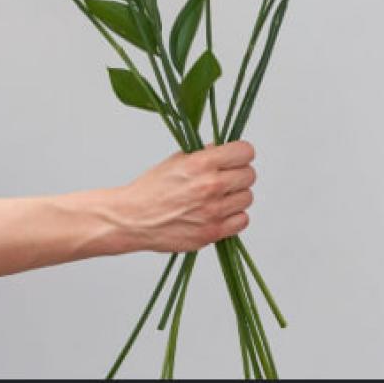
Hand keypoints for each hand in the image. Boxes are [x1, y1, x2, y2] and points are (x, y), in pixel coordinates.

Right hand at [113, 141, 255, 252]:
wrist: (133, 218)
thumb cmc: (151, 189)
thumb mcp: (177, 160)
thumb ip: (205, 154)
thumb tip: (225, 150)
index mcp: (202, 163)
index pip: (245, 152)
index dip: (241, 153)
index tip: (236, 156)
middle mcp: (211, 186)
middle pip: (249, 175)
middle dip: (239, 173)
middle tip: (226, 176)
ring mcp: (213, 211)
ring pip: (247, 197)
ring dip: (236, 195)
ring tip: (219, 196)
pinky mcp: (212, 232)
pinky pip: (242, 221)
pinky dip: (234, 216)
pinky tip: (219, 212)